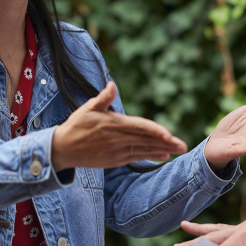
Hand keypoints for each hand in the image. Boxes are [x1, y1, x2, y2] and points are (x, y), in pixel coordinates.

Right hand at [51, 82, 187, 170]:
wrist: (63, 149)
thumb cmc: (76, 125)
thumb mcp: (88, 108)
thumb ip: (103, 98)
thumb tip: (112, 85)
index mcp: (113, 123)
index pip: (139, 127)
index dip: (155, 131)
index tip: (169, 134)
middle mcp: (117, 139)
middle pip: (146, 140)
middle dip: (165, 142)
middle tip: (183, 145)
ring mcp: (116, 151)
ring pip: (143, 150)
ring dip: (162, 150)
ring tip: (177, 149)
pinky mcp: (115, 160)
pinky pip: (136, 158)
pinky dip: (150, 156)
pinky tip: (163, 155)